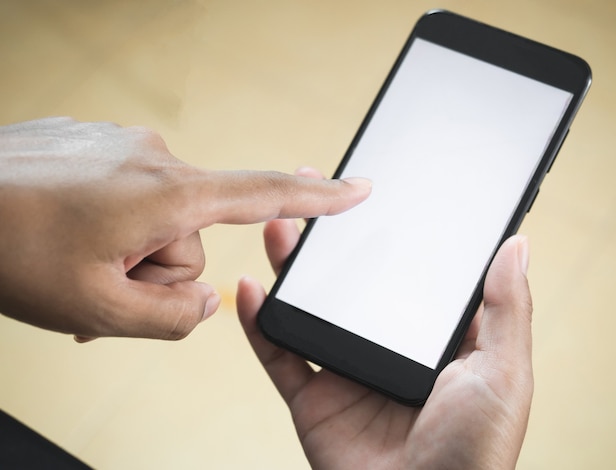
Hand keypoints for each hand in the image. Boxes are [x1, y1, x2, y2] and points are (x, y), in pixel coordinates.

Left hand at [0, 117, 370, 339]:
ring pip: (160, 222)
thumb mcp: (97, 310)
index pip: (264, 195)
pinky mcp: (104, 146)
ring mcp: (127, 148)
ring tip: (78, 264)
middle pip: (194, 238)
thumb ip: (174, 317)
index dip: (319, 198)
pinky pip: (132, 198)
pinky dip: (112, 227)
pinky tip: (71, 239)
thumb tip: (206, 299)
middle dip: (155, 270)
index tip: (358, 189)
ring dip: (128, 252)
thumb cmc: (5, 247)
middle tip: (102, 284)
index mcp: (166, 195)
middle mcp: (156, 160)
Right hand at [237, 211, 532, 467]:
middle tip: (314, 193)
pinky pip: (279, 354)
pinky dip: (259, 323)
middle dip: (329, 241)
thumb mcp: (503, 372)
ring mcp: (345, 371)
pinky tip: (251, 288)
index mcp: (428, 338)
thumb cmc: (475, 451)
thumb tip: (516, 246)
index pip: (403, 273)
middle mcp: (384, 348)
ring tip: (280, 225)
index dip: (387, 233)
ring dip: (291, 268)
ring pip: (309, 309)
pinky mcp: (312, 398)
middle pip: (347, 285)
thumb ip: (506, 309)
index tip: (372, 195)